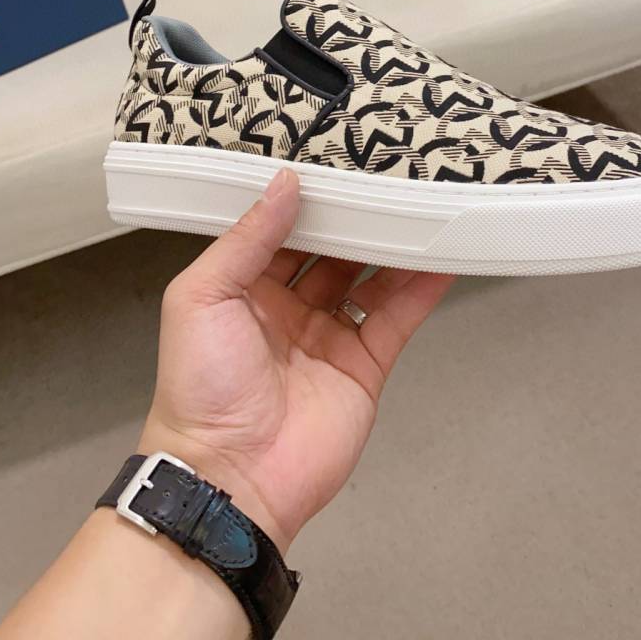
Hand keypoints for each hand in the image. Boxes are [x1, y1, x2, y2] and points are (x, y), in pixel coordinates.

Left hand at [140, 169, 452, 553]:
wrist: (230, 478)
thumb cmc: (199, 386)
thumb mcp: (202, 297)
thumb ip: (247, 239)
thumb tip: (285, 183)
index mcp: (243, 289)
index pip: (281, 232)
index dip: (307, 200)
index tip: (334, 161)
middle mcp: (288, 309)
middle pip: (331, 252)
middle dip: (356, 218)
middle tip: (386, 175)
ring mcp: (329, 338)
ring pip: (369, 279)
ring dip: (393, 246)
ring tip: (421, 204)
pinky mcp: (364, 366)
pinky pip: (396, 318)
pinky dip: (420, 288)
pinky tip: (441, 257)